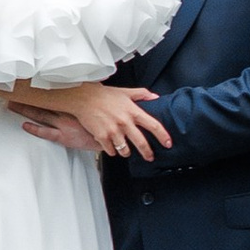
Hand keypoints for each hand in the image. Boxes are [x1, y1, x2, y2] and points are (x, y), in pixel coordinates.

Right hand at [22, 82, 170, 160]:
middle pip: (141, 143)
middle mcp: (125, 122)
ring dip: (126, 152)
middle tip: (150, 157)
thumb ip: (141, 94)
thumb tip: (155, 97)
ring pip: (125, 150)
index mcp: (133, 111)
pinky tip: (111, 146)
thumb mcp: (125, 92)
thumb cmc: (103, 95)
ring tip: (125, 150)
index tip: (168, 143)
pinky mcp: (102, 137)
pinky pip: (111, 151)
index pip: (153, 125)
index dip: (163, 136)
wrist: (82, 97)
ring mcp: (113, 131)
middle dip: (148, 153)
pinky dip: (112, 151)